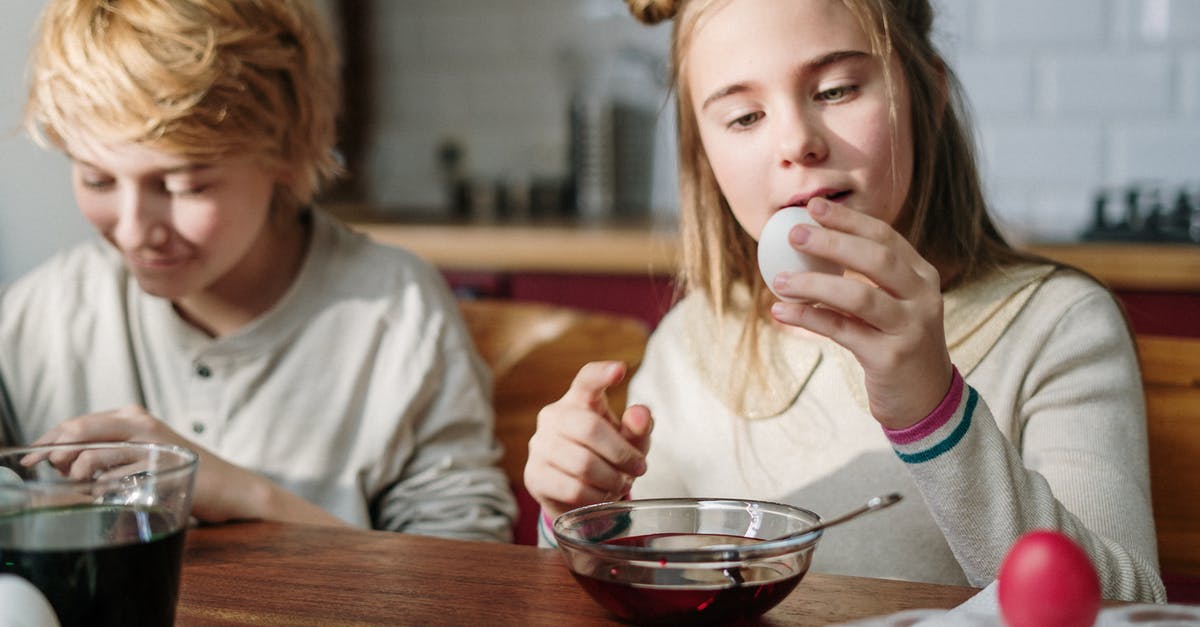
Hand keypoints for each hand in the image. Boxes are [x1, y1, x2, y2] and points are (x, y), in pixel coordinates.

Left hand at [30, 405, 344, 525]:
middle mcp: (139, 421)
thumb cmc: (183, 474)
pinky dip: (100, 487)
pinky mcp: (158, 463)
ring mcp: (149, 441)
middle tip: (42, 470)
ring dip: (76, 473)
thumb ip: (107, 455)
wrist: (230, 487)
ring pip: (92, 452)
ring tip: (81, 485)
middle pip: (78, 430)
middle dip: (53, 452)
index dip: (48, 439)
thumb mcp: (141, 458)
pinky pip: (115, 475)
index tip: (30, 458)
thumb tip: (62, 463)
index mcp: (132, 416)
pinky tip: (103, 493)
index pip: (77, 422)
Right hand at [523, 361, 652, 519]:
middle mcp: (553, 416)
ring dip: (611, 479)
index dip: (602, 374)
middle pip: (590, 428)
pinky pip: (572, 488)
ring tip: (620, 484)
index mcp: (579, 399)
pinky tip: (602, 496)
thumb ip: (639, 427)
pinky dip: (596, 498)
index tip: (620, 369)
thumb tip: (641, 413)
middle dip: (621, 454)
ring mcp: (539, 444)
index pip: (587, 380)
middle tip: (638, 468)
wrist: (578, 494)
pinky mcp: (534, 474)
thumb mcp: (630, 442)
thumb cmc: (607, 458)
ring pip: (582, 463)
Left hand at [767, 197, 953, 428]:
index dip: (848, 220)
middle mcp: (922, 297)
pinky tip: (781, 311)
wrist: (925, 400)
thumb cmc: (897, 343)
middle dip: (833, 241)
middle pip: (876, 259)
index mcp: (921, 276)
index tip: (812, 207)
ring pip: (859, 297)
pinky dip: (809, 318)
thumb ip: (866, 278)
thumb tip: (812, 245)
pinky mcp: (890, 357)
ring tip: (779, 279)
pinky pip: (842, 331)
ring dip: (814, 284)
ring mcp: (910, 328)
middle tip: (794, 233)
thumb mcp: (894, 304)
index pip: (885, 237)